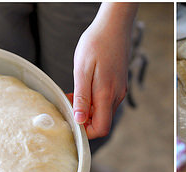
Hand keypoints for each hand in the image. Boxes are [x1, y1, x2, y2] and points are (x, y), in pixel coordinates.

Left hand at [72, 4, 136, 138]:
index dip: (85, 131)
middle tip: (66, 103)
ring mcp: (119, 92)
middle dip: (83, 120)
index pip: (101, 129)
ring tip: (72, 94)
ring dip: (87, 110)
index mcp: (107, 95)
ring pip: (103, 113)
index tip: (70, 119)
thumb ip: (82, 97)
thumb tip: (79, 120)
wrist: (114, 26)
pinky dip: (93, 101)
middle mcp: (116, 97)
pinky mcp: (119, 86)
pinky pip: (106, 102)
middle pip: (101, 123)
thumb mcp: (82, 70)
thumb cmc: (96, 43)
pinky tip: (83, 88)